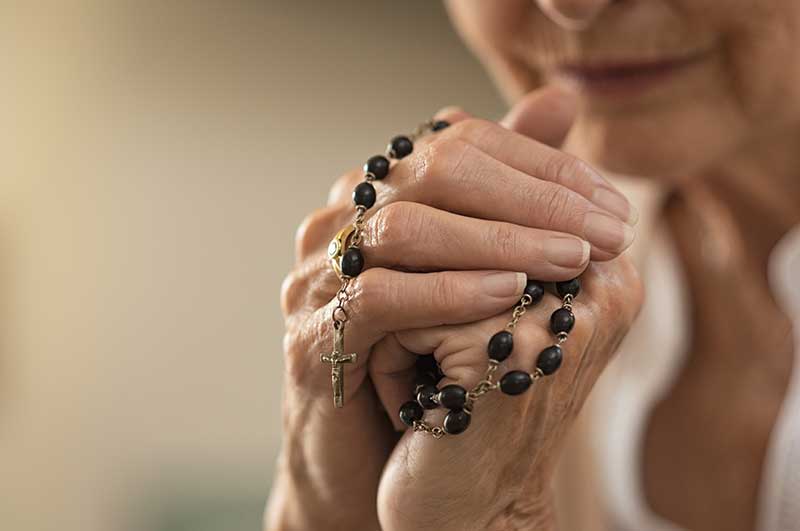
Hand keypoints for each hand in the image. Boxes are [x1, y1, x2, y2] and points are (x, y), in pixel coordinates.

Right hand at [266, 86, 636, 529]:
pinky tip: (507, 296)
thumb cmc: (436, 351)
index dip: (539, 163)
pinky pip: (376, 297)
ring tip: (569, 260)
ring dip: (497, 240)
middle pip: (432, 171)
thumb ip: (513, 187)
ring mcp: (317, 276)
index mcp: (379, 196)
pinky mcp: (312, 337)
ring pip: (404, 228)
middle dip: (529, 196)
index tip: (609, 200)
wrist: (376, 451)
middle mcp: (342, 222)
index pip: (460, 143)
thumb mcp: (479, 268)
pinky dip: (447, 291)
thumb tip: (562, 98)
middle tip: (604, 229)